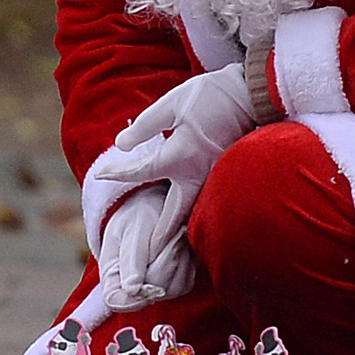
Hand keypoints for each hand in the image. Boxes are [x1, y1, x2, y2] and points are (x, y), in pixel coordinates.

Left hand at [78, 64, 255, 253]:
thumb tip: (121, 145)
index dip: (118, 173)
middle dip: (158, 240)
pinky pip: (205, 202)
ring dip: (176, 231)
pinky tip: (186, 220)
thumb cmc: (211, 95)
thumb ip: (145, 126)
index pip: (141, 172)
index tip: (101, 175)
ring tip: (163, 246)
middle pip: (173, 217)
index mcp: (179, 156)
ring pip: (192, 213)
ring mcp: (214, 178)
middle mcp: (196, 175)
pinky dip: (193, 216)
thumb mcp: (172, 104)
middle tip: (146, 259)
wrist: (254, 94)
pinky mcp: (225, 175)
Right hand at [90, 180, 199, 313]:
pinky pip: (187, 282)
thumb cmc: (138, 214)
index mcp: (112, 275)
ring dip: (178, 258)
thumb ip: (132, 258)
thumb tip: (132, 289)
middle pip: (153, 293)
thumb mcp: (133, 229)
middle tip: (167, 233)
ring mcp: (156, 287)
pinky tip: (181, 243)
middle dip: (164, 261)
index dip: (134, 299)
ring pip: (173, 289)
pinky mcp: (176, 283)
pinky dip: (188, 262)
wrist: (157, 205)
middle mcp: (132, 287)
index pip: (116, 302)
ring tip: (174, 234)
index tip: (153, 284)